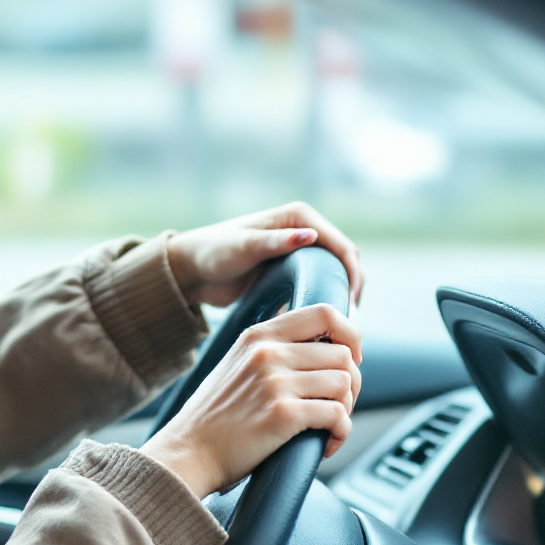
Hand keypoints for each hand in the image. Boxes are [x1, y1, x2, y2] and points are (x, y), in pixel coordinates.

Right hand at [144, 304, 361, 498]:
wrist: (189, 452)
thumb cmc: (216, 416)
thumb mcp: (238, 364)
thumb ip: (273, 349)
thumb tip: (324, 346)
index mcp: (258, 336)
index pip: (324, 312)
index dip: (349, 334)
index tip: (351, 358)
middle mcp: (267, 352)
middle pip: (343, 355)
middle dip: (352, 385)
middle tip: (337, 407)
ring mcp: (274, 382)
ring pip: (344, 384)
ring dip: (346, 411)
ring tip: (328, 427)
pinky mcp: (282, 414)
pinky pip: (338, 415)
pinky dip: (340, 433)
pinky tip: (325, 444)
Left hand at [166, 202, 364, 308]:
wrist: (191, 271)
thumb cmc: (214, 252)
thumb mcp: (244, 246)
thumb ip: (276, 241)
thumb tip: (311, 236)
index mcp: (299, 217)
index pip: (341, 245)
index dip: (353, 272)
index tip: (351, 302)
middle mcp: (304, 232)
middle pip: (343, 261)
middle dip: (351, 287)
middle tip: (349, 321)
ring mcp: (298, 253)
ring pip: (332, 276)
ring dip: (339, 296)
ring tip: (341, 327)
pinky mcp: (289, 273)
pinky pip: (315, 287)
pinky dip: (322, 302)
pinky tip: (323, 325)